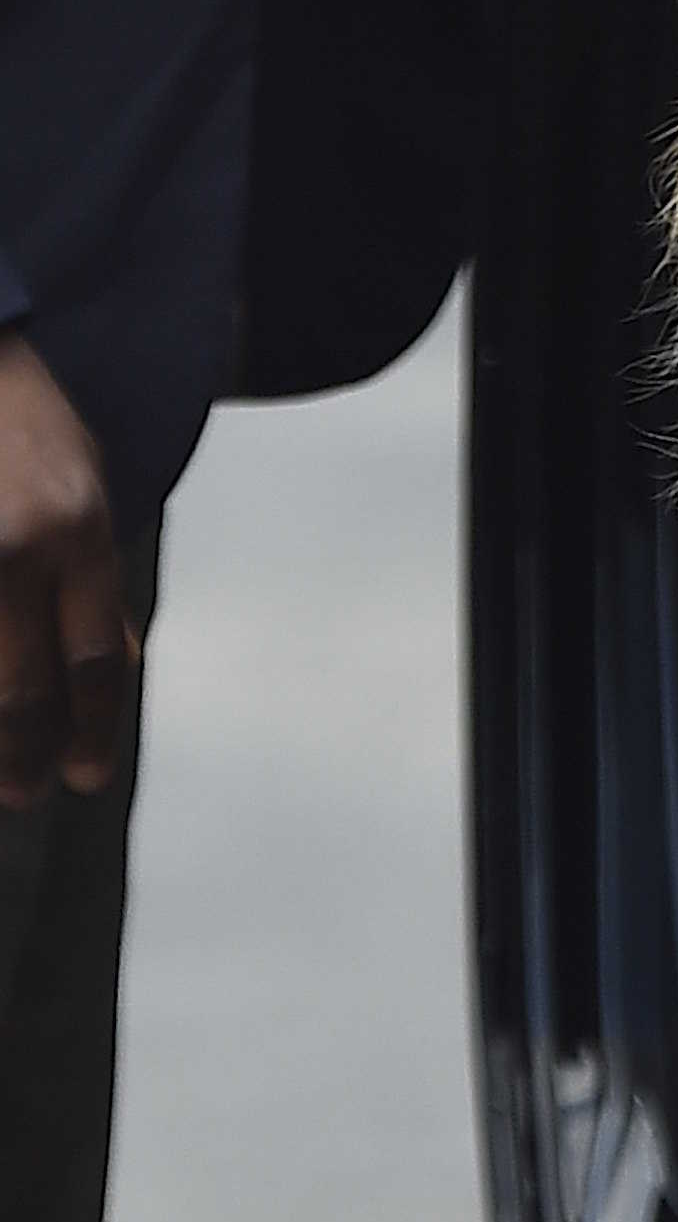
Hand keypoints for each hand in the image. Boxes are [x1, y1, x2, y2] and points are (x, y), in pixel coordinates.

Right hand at [0, 335, 133, 809]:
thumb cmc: (26, 426)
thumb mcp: (87, 489)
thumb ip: (95, 580)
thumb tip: (112, 668)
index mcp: (81, 529)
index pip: (94, 658)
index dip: (93, 729)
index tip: (87, 778)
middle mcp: (21, 546)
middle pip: (23, 685)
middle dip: (27, 754)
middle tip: (30, 795)